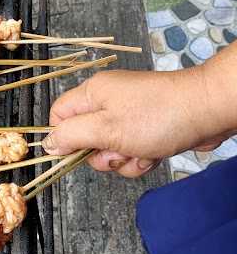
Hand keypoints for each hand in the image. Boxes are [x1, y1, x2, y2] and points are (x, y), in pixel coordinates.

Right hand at [42, 66, 235, 178]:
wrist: (207, 111)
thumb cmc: (156, 117)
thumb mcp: (104, 129)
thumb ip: (71, 136)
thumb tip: (47, 144)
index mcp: (92, 93)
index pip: (58, 116)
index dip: (63, 138)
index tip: (79, 152)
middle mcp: (107, 101)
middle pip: (84, 138)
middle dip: (100, 155)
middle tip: (117, 152)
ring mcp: (128, 115)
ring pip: (109, 149)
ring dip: (123, 160)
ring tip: (141, 152)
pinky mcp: (146, 127)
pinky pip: (131, 150)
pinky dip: (140, 157)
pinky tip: (153, 155)